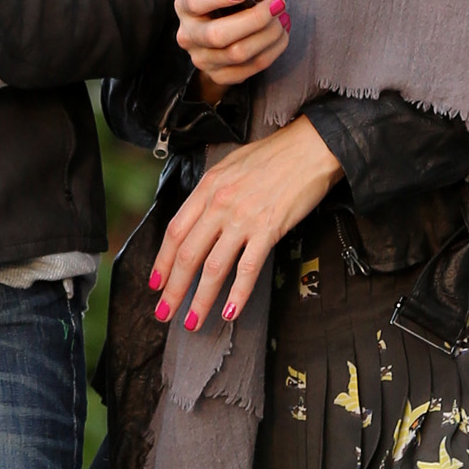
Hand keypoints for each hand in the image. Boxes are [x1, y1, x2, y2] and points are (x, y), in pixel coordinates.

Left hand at [149, 120, 341, 329]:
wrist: (312, 147)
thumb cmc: (276, 154)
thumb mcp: (232, 166)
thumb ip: (213, 192)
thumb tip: (201, 219)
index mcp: (208, 188)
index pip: (175, 232)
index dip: (162, 261)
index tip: (156, 282)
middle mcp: (220, 204)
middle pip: (187, 255)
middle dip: (173, 289)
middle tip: (164, 312)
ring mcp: (243, 218)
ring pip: (213, 268)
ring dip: (200, 299)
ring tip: (193, 321)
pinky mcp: (268, 229)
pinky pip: (248, 269)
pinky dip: (237, 294)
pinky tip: (230, 311)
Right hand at [175, 0, 290, 102]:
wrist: (217, 36)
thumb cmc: (224, 4)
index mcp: (185, 6)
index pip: (195, 2)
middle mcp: (188, 35)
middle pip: (218, 35)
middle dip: (255, 19)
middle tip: (277, 4)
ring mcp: (202, 59)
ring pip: (238, 54)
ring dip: (269, 35)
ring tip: (282, 19)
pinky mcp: (220, 75)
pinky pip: (251, 68)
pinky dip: (272, 51)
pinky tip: (280, 36)